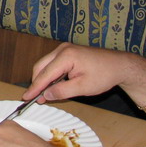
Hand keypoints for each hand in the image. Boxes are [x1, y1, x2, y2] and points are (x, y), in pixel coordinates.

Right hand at [21, 42, 137, 103]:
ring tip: (42, 94)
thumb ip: (62, 92)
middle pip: (40, 67)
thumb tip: (45, 95)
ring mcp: (64, 49)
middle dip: (36, 83)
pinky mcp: (67, 51)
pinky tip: (51, 85)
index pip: (44, 74)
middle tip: (33, 97)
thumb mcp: (83, 88)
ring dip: (42, 79)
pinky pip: (52, 63)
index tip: (25, 97)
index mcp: (66, 56)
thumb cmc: (104, 75)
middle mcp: (62, 49)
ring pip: (45, 64)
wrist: (119, 65)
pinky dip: (49, 74)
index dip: (34, 88)